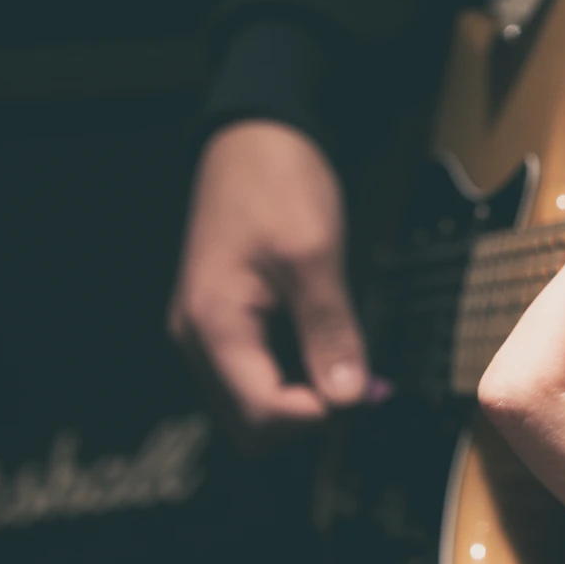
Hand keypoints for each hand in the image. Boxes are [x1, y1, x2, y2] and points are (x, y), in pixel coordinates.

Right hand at [169, 120, 372, 433]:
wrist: (252, 138)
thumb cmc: (277, 183)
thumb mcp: (315, 256)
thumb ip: (331, 331)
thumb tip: (350, 397)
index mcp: (213, 324)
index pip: (262, 412)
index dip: (318, 416)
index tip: (366, 393)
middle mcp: (197, 339)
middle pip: (250, 425)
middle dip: (308, 419)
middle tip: (363, 387)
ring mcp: (206, 333)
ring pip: (250, 408)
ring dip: (302, 403)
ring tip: (351, 370)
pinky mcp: (223, 324)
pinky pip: (253, 377)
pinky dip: (293, 380)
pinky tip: (330, 356)